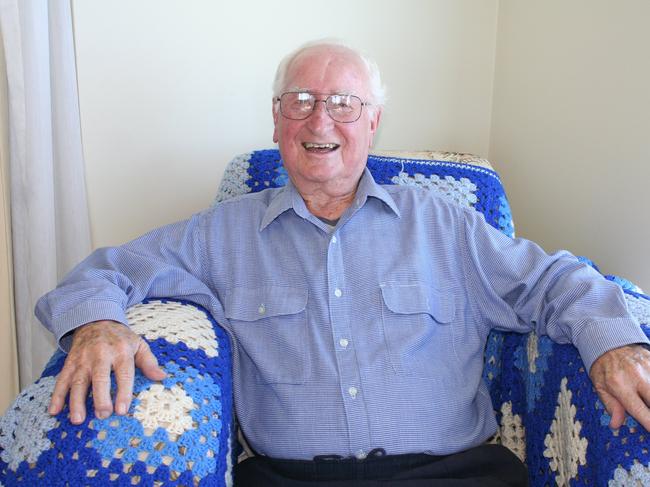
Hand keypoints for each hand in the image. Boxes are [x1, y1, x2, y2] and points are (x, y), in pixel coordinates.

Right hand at [48, 320, 165, 423]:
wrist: (96, 320)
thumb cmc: (121, 338)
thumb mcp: (139, 344)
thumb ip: (149, 362)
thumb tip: (162, 377)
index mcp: (121, 351)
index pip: (123, 373)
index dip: (123, 392)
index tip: (122, 410)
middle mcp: (100, 354)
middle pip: (99, 377)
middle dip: (100, 397)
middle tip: (103, 415)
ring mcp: (83, 359)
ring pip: (78, 381)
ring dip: (76, 401)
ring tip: (78, 419)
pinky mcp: (70, 363)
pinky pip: (61, 380)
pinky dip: (56, 395)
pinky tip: (54, 411)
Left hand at [590, 344, 649, 429]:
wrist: (608, 341)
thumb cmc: (603, 366)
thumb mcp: (599, 386)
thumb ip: (611, 405)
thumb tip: (616, 424)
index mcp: (619, 385)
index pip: (639, 409)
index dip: (649, 423)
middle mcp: (636, 376)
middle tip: (649, 415)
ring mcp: (648, 367)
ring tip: (647, 401)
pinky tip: (648, 390)